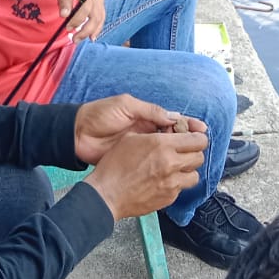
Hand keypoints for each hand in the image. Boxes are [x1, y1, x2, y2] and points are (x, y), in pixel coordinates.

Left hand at [52, 0, 104, 40]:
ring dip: (93, 30)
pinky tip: (92, 33)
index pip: (84, 11)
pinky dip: (97, 24)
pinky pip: (100, 14)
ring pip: (101, 17)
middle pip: (96, 17)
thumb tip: (64, 16)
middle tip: (75, 39)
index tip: (67, 28)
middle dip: (86, 31)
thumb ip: (64, 0)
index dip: (76, 21)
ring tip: (85, 40)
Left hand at [75, 94, 205, 163]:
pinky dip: (165, 168)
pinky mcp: (134, 162)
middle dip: (188, 141)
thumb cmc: (99, 115)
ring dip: (179, 156)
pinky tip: (176, 172)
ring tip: (194, 160)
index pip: (173, 121)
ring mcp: (141, 149)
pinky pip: (153, 166)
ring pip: (166, 153)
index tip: (202, 130)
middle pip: (173, 138)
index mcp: (146, 117)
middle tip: (201, 147)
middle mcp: (147, 133)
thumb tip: (174, 117)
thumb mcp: (125, 106)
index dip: (188, 125)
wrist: (76, 134)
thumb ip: (149, 111)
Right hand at [85, 127, 208, 219]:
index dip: (197, 138)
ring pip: (195, 175)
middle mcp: (171, 163)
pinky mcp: (169, 198)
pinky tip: (164, 181)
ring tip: (176, 168)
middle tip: (184, 152)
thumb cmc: (114, 165)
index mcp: (162, 144)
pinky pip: (182, 189)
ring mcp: (172, 183)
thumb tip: (168, 131)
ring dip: (187, 170)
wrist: (106, 194)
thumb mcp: (130, 138)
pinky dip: (176, 184)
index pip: (198, 140)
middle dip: (193, 152)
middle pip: (199, 157)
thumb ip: (153, 133)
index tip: (193, 138)